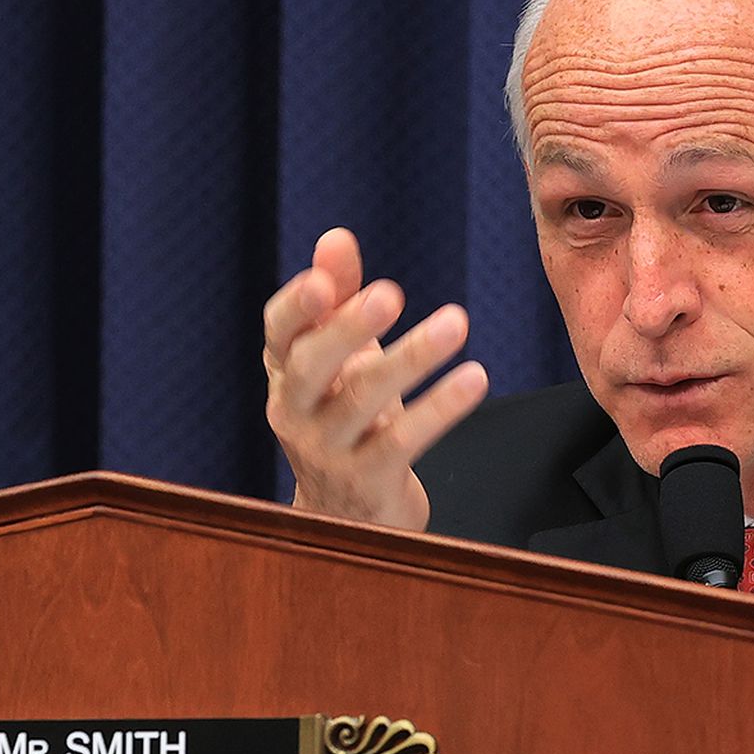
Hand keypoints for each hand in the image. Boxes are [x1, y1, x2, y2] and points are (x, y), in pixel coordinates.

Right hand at [263, 228, 488, 529]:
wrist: (350, 516)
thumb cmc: (346, 420)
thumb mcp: (340, 359)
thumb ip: (338, 298)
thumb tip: (335, 237)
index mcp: (284, 373)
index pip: (279, 332)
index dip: (296, 306)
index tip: (323, 281)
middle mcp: (293, 412)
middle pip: (310, 366)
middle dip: (346, 329)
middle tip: (389, 294)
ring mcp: (326, 452)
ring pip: (363, 401)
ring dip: (412, 358)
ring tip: (456, 322)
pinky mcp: (367, 483)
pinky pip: (403, 441)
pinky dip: (441, 407)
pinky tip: (475, 377)